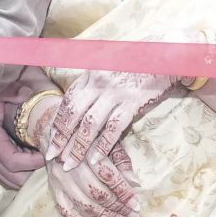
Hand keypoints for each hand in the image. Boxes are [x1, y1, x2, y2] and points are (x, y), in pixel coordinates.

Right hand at [0, 77, 47, 190]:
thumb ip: (9, 93)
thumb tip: (27, 93)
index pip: (13, 161)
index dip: (33, 161)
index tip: (47, 153)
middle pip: (17, 179)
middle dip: (36, 174)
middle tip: (50, 162)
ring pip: (14, 183)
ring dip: (30, 177)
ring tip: (42, 165)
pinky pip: (10, 181)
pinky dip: (23, 177)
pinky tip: (31, 166)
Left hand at [44, 68, 174, 171]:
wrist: (165, 53)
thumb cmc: (137, 60)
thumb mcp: (109, 64)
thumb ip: (94, 81)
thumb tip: (80, 99)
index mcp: (91, 73)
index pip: (68, 101)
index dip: (58, 121)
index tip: (50, 137)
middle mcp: (98, 83)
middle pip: (73, 115)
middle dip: (60, 138)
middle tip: (51, 156)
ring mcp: (115, 93)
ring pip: (90, 125)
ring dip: (78, 147)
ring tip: (69, 164)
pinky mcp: (132, 102)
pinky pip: (114, 128)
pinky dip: (103, 145)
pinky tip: (95, 159)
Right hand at [49, 140, 138, 216]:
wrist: (55, 134)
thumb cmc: (87, 138)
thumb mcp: (106, 141)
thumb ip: (121, 160)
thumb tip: (135, 182)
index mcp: (86, 151)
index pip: (108, 176)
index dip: (124, 192)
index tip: (137, 204)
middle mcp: (71, 166)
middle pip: (97, 193)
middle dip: (118, 208)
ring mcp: (60, 180)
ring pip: (84, 204)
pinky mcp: (53, 189)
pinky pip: (65, 211)